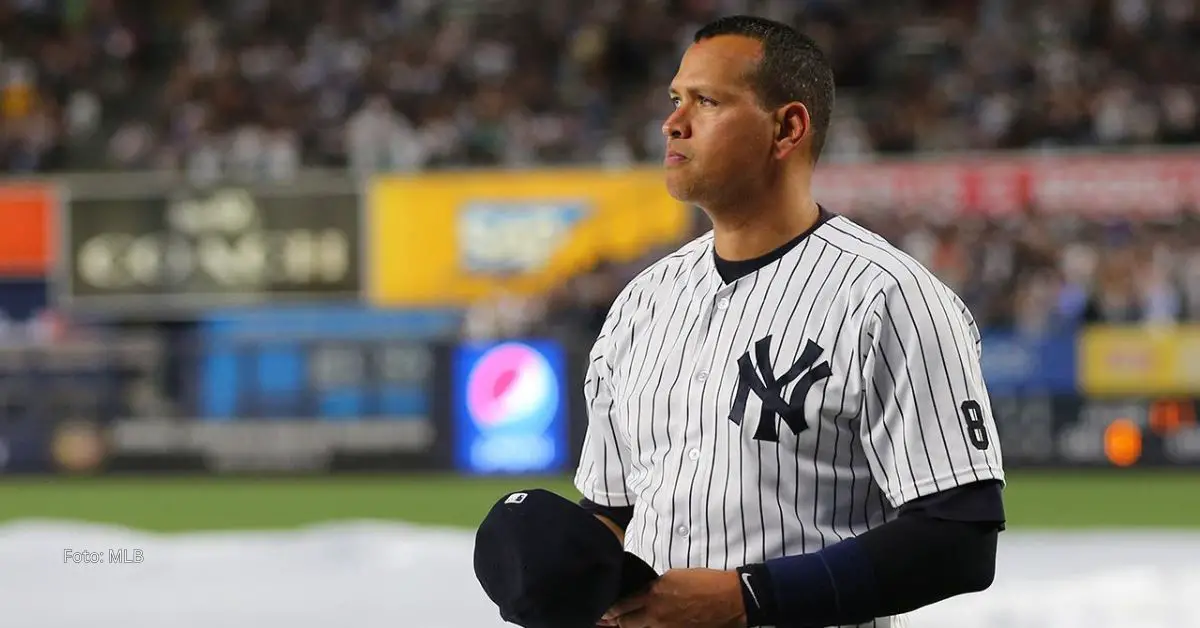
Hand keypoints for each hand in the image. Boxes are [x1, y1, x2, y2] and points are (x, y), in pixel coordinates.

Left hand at [597, 568, 746, 627]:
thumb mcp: (675, 576)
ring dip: (627, 627)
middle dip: (613, 622)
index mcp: (654, 593)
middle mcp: (655, 613)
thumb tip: (643, 594)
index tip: (602, 610)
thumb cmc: (705, 582)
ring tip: (615, 626)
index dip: (610, 608)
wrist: (730, 599)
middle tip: (602, 622)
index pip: (623, 603)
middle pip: (626, 622)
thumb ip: (655, 587)